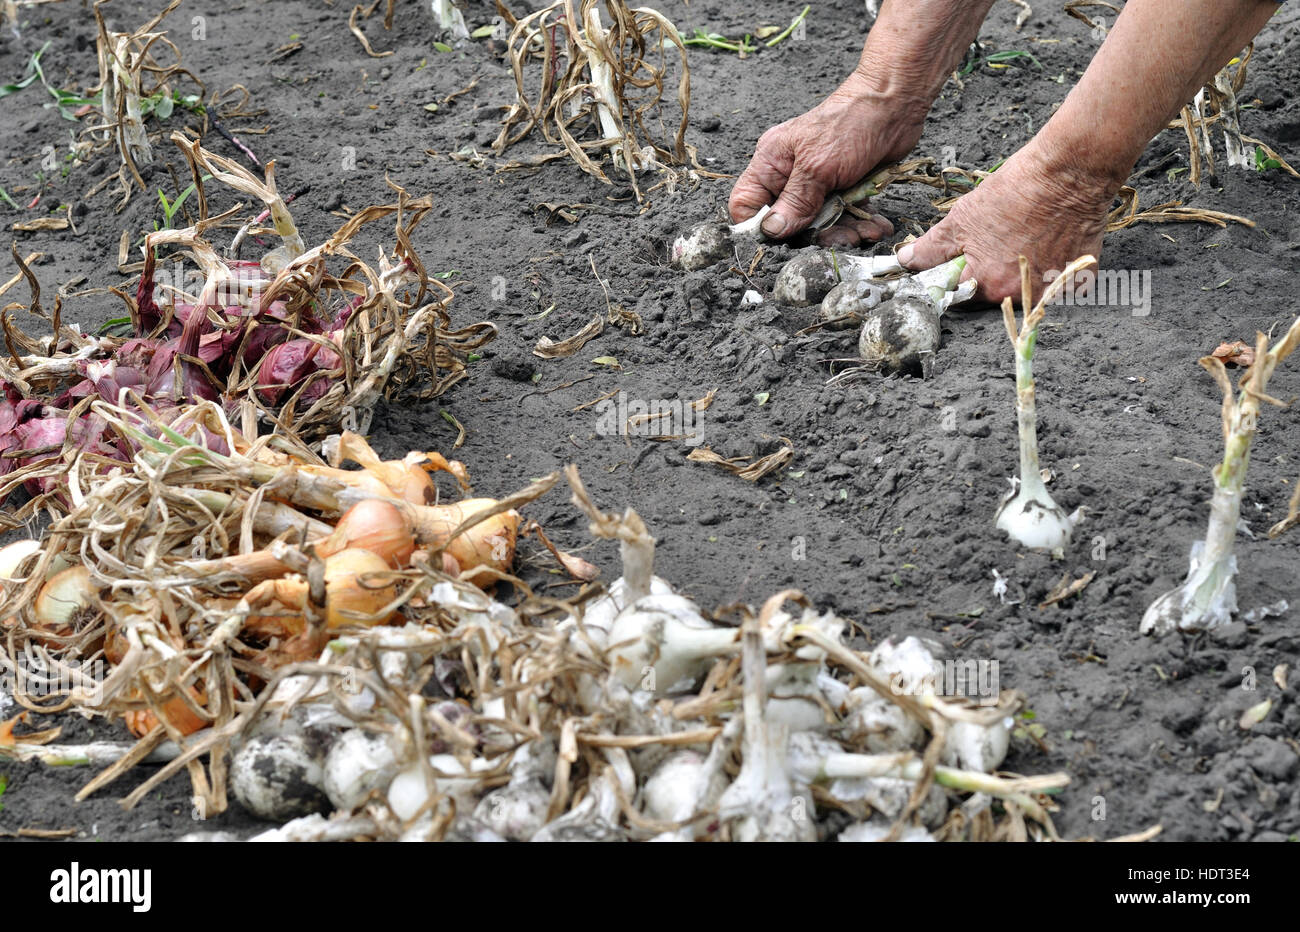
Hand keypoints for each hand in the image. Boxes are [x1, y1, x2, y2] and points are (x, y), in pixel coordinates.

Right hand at [728, 74, 923, 246]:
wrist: (895, 104)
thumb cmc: (851, 122)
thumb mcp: (818, 167)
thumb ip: (794, 202)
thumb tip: (771, 231)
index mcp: (771, 164)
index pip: (746, 204)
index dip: (758, 228)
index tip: (781, 244)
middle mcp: (789, 176)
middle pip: (787, 222)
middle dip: (813, 236)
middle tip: (837, 239)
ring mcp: (816, 184)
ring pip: (818, 224)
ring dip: (843, 233)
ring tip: (865, 232)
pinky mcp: (842, 189)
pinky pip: (843, 217)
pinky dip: (860, 224)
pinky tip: (875, 225)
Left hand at [897, 134, 1118, 304]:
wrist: (1070, 171)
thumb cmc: (1014, 191)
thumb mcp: (962, 218)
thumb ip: (931, 248)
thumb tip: (905, 261)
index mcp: (986, 284)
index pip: (957, 293)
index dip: (953, 276)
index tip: (957, 261)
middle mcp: (1018, 294)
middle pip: (991, 293)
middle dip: (986, 272)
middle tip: (996, 239)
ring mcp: (1051, 289)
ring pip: (1023, 288)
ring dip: (1018, 270)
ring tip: (1024, 236)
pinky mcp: (1078, 279)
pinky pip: (1055, 281)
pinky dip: (1050, 266)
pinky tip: (1049, 240)